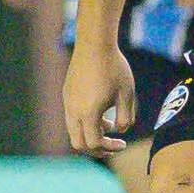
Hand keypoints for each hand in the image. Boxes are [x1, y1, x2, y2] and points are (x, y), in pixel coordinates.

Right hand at [62, 40, 135, 157]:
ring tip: (109, 124)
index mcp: (89, 113)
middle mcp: (73, 110)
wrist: (94, 43)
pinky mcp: (66, 94)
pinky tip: (100, 110)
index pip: (94, 144)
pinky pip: (72, 117)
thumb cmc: (114, 67)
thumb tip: (121, 130)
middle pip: (79, 144)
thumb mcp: (127, 94)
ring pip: (73, 131)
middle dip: (96, 148)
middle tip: (112, 145)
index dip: (109, 148)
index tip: (123, 143)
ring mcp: (67, 102)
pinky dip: (84, 122)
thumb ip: (126, 116)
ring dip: (90, 134)